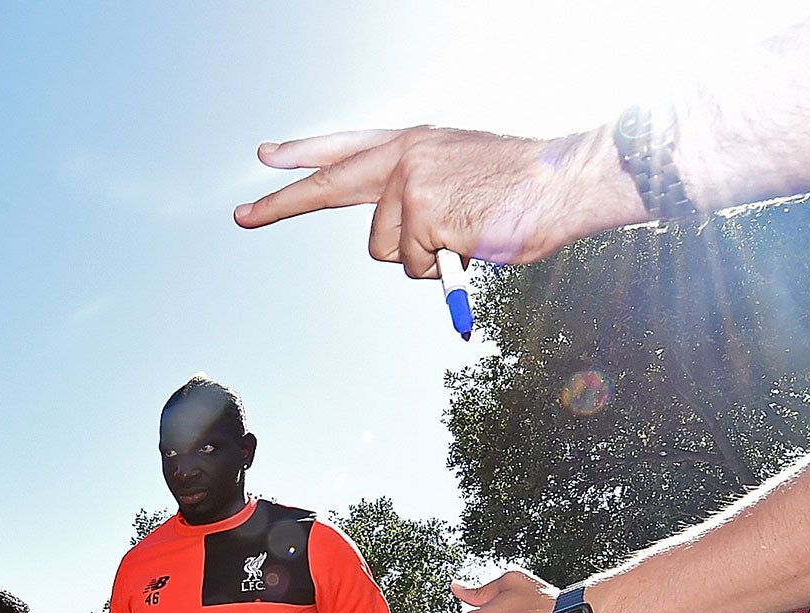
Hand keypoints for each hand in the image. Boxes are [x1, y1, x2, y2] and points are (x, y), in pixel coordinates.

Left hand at [234, 124, 640, 275]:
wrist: (568, 182)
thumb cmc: (526, 192)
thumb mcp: (462, 181)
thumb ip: (421, 199)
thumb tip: (402, 246)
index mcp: (415, 144)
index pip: (348, 147)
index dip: (306, 155)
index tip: (265, 157)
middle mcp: (404, 157)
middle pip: (329, 187)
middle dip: (280, 204)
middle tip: (241, 216)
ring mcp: (408, 183)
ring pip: (383, 250)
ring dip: (420, 259)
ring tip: (463, 236)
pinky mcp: (419, 213)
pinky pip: (412, 266)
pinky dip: (441, 271)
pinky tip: (469, 243)